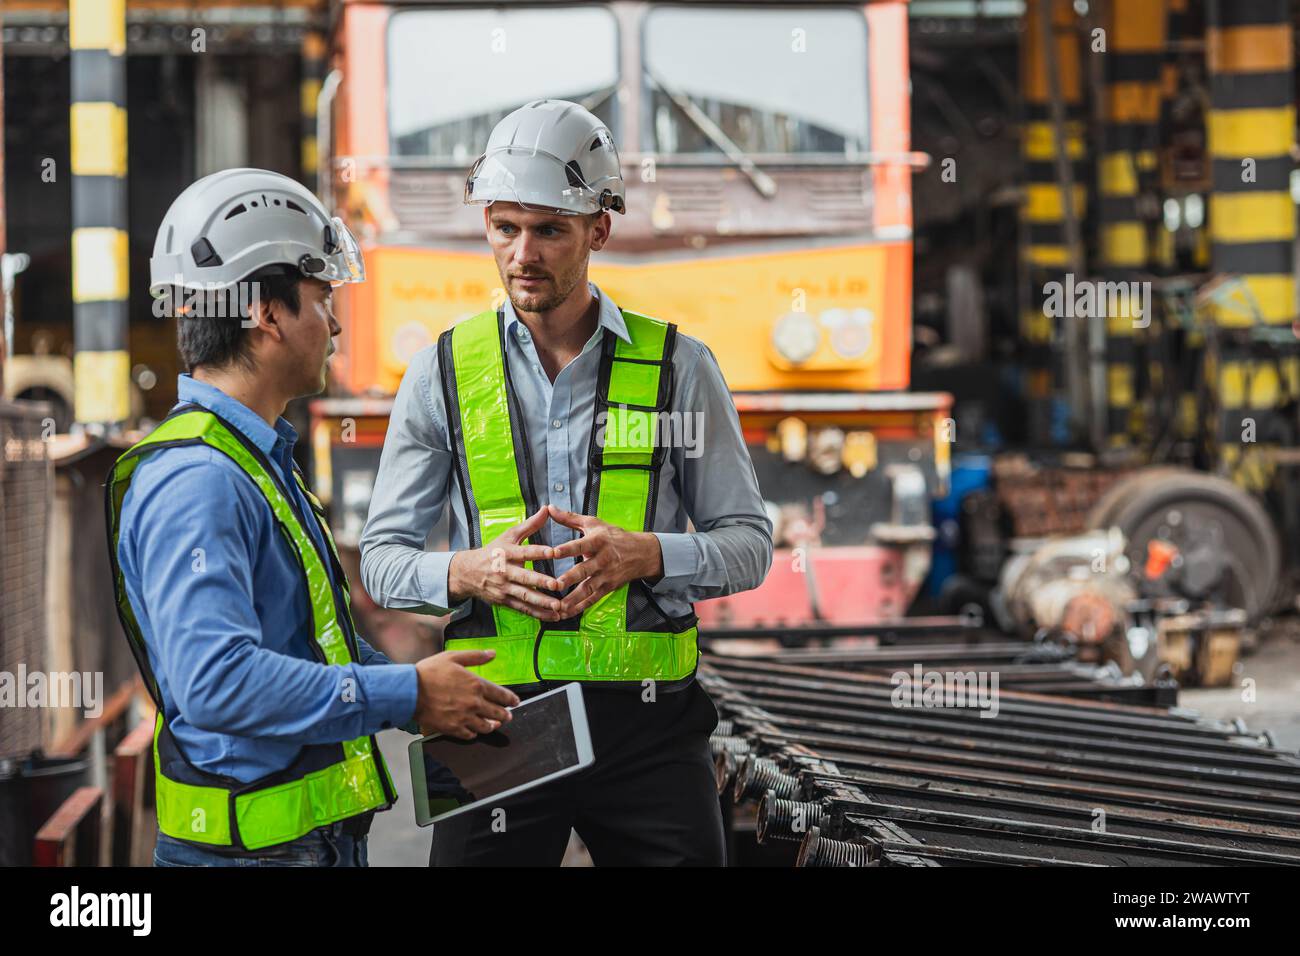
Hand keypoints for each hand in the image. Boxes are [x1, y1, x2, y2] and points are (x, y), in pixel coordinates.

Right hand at [414, 649, 520, 739]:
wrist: (410, 691)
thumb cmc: (429, 672)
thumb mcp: (454, 657)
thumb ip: (475, 656)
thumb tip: (492, 653)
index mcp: (477, 685)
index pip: (501, 695)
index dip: (511, 700)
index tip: (515, 702)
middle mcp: (474, 703)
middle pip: (497, 713)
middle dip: (505, 715)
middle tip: (508, 716)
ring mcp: (464, 718)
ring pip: (485, 727)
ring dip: (492, 726)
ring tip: (494, 725)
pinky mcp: (453, 728)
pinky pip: (469, 735)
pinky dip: (474, 734)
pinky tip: (474, 731)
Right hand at [448, 508, 563, 620]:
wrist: (467, 573)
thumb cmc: (493, 551)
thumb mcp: (509, 536)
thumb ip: (530, 524)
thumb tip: (547, 509)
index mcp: (507, 553)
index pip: (525, 552)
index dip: (539, 552)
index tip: (554, 552)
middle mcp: (505, 572)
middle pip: (525, 578)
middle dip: (541, 582)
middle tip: (558, 585)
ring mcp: (504, 589)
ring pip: (525, 597)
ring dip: (542, 603)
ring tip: (558, 607)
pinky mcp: (504, 602)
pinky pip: (523, 609)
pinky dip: (538, 614)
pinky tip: (553, 617)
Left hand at [548, 505, 663, 618]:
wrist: (642, 553)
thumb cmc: (614, 536)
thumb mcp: (594, 523)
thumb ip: (569, 518)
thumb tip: (549, 508)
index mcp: (598, 541)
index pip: (580, 545)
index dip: (567, 549)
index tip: (553, 552)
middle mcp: (602, 559)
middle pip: (584, 570)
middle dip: (570, 578)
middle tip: (555, 584)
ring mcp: (605, 576)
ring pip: (588, 588)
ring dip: (573, 598)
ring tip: (558, 606)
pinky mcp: (607, 588)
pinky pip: (592, 599)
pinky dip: (579, 607)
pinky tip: (566, 613)